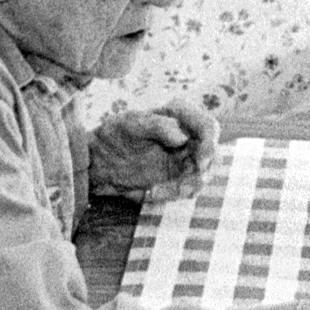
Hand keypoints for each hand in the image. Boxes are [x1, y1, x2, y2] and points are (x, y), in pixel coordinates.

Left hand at [89, 103, 219, 196]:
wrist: (98, 160)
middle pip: (212, 153)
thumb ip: (157, 126)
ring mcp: (184, 157)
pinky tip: (152, 192)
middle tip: (185, 186)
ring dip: (189, 186)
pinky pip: (187, 188)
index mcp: (179, 116)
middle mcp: (187, 135)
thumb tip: (182, 137)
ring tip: (161, 192)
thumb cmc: (113, 134)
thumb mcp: (130, 124)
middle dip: (204, 171)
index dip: (210, 144)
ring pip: (203, 174)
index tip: (201, 162)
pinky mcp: (177, 176)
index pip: (208, 126)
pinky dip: (174, 193)